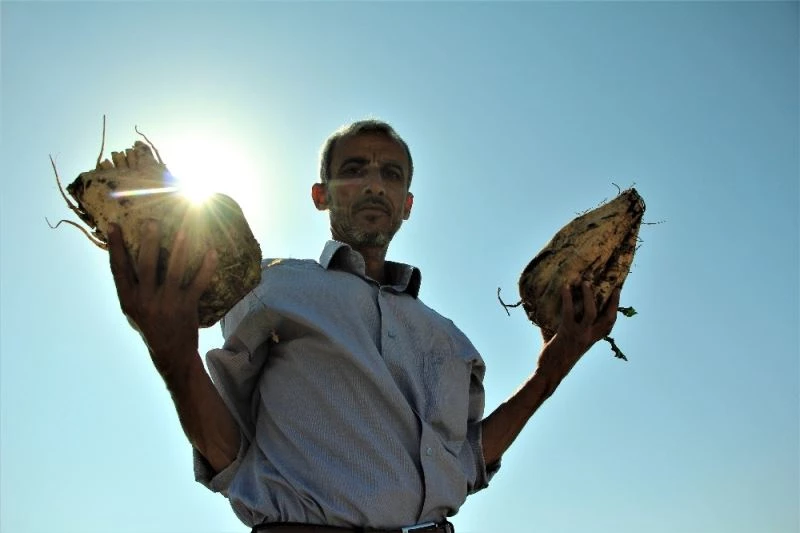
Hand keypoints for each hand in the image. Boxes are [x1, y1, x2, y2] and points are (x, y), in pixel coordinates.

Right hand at [108, 220, 216, 373]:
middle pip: (146, 266)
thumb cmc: (150, 325)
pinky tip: (212, 252)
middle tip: (152, 221)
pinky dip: (207, 267)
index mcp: (128, 299)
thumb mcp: (132, 309)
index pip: (118, 269)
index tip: (113, 225)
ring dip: (180, 249)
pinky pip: (198, 283)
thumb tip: (126, 255)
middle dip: (148, 242)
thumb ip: (130, 286)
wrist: (170, 353)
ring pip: (174, 271)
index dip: (115, 247)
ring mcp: (167, 303)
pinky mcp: (187, 306)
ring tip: (184, 230)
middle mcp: (145, 300)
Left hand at [538, 281, 619, 377]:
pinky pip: (569, 311)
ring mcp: (579, 334)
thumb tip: (549, 312)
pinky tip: (564, 288)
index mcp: (591, 340)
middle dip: (613, 302)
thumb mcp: (565, 342)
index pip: (608, 325)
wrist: (549, 372)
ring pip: (590, 312)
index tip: (616, 296)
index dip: (614, 310)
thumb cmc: (554, 358)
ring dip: (588, 295)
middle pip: (608, 318)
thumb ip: (563, 328)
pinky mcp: (566, 332)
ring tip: (585, 282)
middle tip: (614, 287)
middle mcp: (589, 337)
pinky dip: (567, 298)